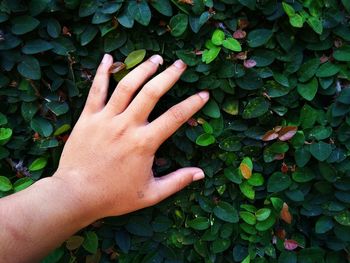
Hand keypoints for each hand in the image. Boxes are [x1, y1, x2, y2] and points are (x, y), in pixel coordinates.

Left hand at [55, 54, 208, 219]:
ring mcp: (106, 119)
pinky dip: (103, 72)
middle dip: (169, 76)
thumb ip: (177, 181)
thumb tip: (201, 173)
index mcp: (144, 143)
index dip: (192, 104)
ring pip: (126, 86)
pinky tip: (109, 58)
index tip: (204, 94)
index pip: (174, 117)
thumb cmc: (113, 196)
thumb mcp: (150, 194)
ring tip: (156, 58)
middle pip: (151, 93)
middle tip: (180, 64)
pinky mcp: (88, 118)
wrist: (76, 195)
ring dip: (142, 69)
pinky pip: (96, 90)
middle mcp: (126, 126)